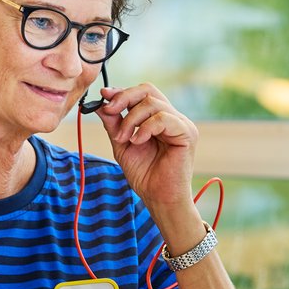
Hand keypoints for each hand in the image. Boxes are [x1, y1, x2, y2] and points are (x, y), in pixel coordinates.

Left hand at [95, 82, 196, 206]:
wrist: (159, 198)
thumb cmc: (145, 175)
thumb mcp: (122, 144)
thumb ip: (114, 123)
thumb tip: (101, 103)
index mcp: (158, 118)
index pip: (142, 94)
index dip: (122, 92)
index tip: (104, 95)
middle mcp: (172, 117)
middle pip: (148, 90)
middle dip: (125, 98)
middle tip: (110, 110)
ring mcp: (181, 124)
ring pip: (153, 103)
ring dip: (131, 119)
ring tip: (124, 138)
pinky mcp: (187, 133)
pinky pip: (164, 118)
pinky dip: (146, 128)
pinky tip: (137, 141)